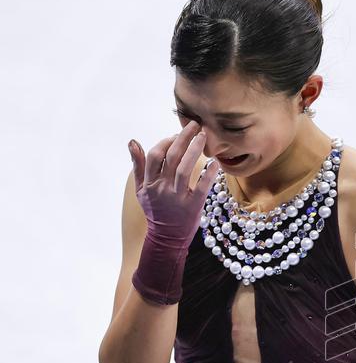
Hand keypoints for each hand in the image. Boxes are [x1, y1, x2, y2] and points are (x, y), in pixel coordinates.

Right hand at [130, 121, 218, 245]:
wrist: (166, 238)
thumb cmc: (155, 210)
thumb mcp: (141, 189)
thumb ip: (138, 165)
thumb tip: (132, 141)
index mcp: (149, 183)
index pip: (155, 155)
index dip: (166, 142)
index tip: (176, 134)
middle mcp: (162, 188)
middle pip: (171, 156)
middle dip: (182, 137)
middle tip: (194, 125)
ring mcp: (177, 197)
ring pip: (184, 168)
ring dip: (194, 150)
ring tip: (203, 136)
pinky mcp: (193, 206)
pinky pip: (202, 187)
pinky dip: (209, 174)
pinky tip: (215, 163)